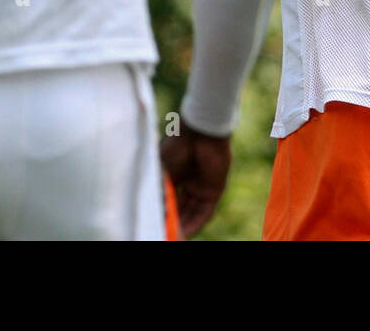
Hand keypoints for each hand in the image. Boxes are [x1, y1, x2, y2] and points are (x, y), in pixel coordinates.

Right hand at [159, 120, 231, 238]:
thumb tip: (156, 211)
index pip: (170, 202)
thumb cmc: (177, 146)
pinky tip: (186, 234)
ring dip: (183, 227)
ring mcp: (202, 187)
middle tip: (164, 235)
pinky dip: (195, 224)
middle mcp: (190, 183)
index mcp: (176, 176)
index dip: (163, 214)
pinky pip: (205, 212)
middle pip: (181, 210)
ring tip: (173, 238)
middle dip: (173, 224)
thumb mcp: (163, 171)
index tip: (155, 225)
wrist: (200, 132)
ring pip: (192, 213)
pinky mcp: (214, 190)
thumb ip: (160, 190)